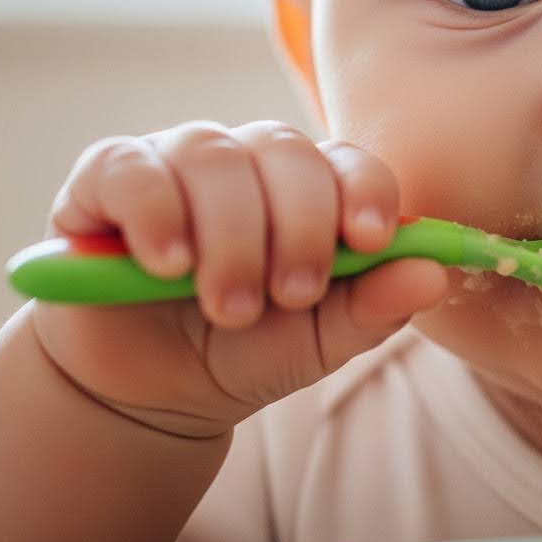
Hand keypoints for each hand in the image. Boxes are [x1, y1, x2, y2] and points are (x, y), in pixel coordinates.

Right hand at [29, 120, 447, 437]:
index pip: (348, 161)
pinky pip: (131, 167)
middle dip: (298, 226)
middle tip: (292, 296)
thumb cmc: (246, 351)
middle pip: (284, 150)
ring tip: (230, 306)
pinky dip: (156, 213)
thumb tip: (434, 274)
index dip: (364, 191)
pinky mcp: (107, 178)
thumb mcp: (319, 341)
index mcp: (309, 187)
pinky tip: (169, 265)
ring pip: (212, 158)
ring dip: (231, 236)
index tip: (371, 239)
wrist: (150, 391)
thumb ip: (374, 307)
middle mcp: (247, 159)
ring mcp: (176, 161)